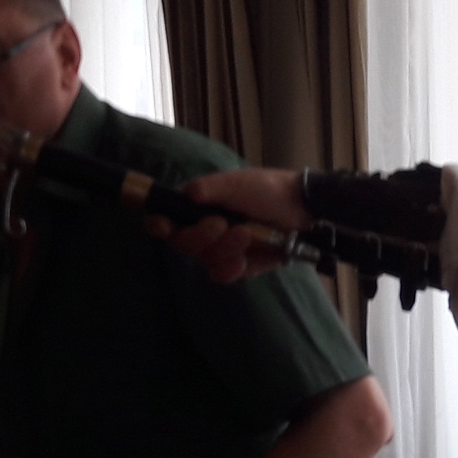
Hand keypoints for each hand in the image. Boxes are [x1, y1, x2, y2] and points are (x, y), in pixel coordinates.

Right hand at [155, 168, 308, 283]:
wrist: (300, 210)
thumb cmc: (266, 189)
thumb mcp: (238, 183)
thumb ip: (211, 188)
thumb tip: (187, 192)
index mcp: (195, 206)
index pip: (164, 218)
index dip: (158, 225)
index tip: (163, 227)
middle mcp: (201, 229)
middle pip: (181, 244)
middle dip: (200, 236)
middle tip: (222, 223)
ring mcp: (218, 249)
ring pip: (204, 260)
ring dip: (225, 248)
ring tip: (248, 233)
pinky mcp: (236, 266)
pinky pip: (222, 274)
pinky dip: (232, 266)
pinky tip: (246, 257)